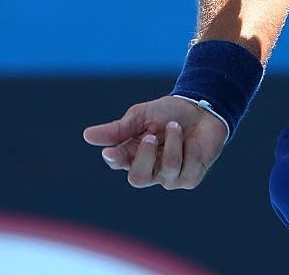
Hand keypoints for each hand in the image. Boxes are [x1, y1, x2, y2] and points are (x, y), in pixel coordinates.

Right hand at [83, 95, 227, 189]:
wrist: (202, 109)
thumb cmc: (169, 112)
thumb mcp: (142, 115)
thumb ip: (118, 130)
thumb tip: (87, 135)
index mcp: (133, 154)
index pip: (117, 162)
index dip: (114, 158)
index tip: (109, 153)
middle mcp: (150, 170)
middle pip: (138, 179)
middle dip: (146, 155)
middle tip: (151, 135)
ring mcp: (170, 177)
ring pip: (167, 169)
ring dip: (174, 141)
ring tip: (176, 126)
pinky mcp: (190, 179)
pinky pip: (188, 169)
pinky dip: (191, 149)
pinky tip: (192, 141)